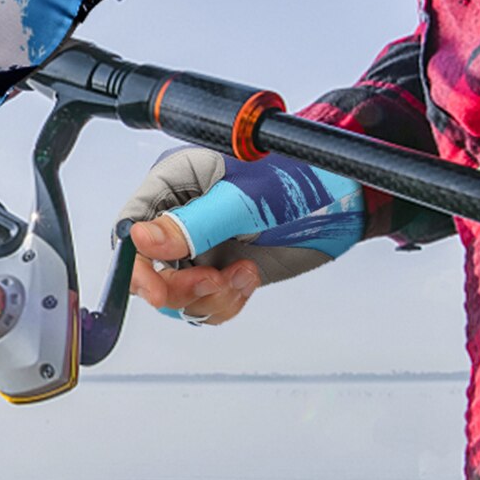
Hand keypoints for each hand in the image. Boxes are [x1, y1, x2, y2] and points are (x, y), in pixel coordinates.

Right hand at [118, 147, 365, 325]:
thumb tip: (141, 241)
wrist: (347, 196)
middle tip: (213, 283)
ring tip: (242, 277)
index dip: (135, 261)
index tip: (155, 287)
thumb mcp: (244, 199)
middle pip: (148, 267)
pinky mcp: (222, 268)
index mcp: (175, 180)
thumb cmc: (299, 174)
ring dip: (205, 298)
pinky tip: (249, 279)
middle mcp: (182, 213)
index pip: (132, 224)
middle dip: (177, 286)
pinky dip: (223, 304)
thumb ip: (193, 223)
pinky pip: (203, 303)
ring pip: (175, 292)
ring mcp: (202, 243)